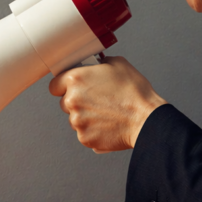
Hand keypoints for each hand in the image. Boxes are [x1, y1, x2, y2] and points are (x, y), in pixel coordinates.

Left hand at [48, 56, 165, 152]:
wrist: (147, 119)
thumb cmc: (135, 93)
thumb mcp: (118, 64)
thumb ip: (99, 64)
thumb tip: (97, 65)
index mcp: (75, 80)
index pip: (54, 85)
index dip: (63, 86)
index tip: (69, 88)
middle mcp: (72, 101)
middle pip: (65, 103)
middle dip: (77, 101)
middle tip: (96, 100)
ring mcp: (77, 122)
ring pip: (75, 119)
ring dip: (85, 117)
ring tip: (106, 113)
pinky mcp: (85, 138)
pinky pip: (84, 133)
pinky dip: (94, 130)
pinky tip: (108, 124)